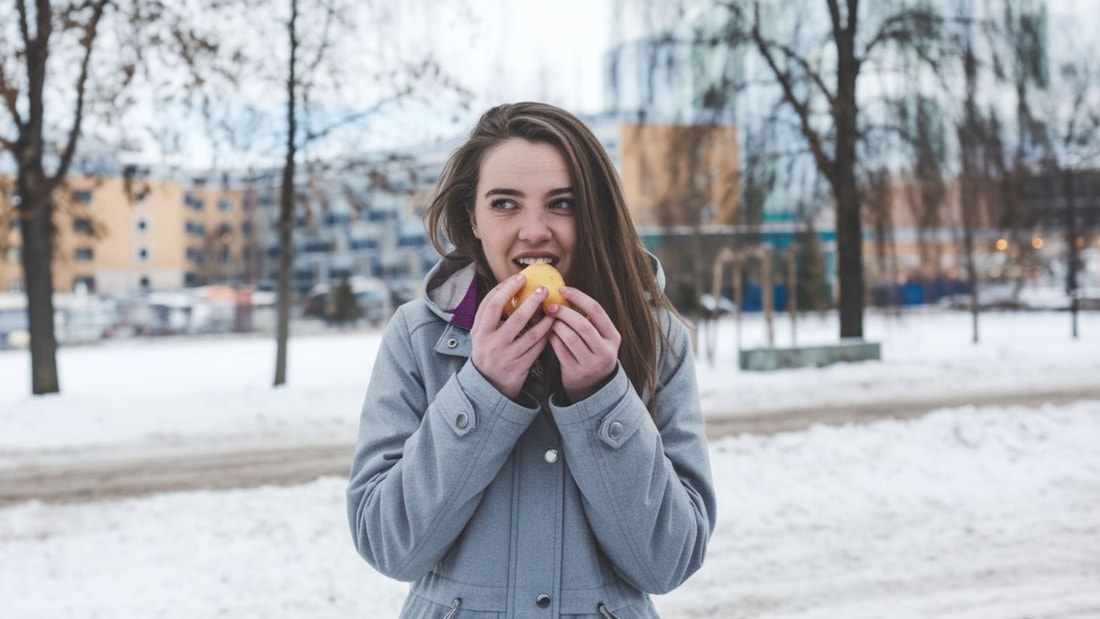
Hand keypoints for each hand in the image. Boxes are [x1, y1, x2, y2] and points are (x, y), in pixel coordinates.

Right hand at [470, 273, 554, 398]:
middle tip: (543, 288)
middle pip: (514, 317)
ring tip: (553, 307)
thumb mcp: (481, 335)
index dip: (506, 289)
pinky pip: (537, 347)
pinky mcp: (519, 367)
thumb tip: (508, 287)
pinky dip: (545, 335)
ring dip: (545, 318)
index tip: (520, 277)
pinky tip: (552, 325)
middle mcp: (491, 343)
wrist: (487, 385)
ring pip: (531, 333)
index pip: (491, 304)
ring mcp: (506, 356)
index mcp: (479, 332)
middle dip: (531, 301)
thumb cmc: (488, 352)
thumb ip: (490, 316)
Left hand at [546, 287, 620, 402]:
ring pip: (570, 337)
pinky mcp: (576, 373)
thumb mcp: (599, 338)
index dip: (578, 297)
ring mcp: (591, 364)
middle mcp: (606, 352)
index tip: (562, 289)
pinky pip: (560, 350)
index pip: (596, 310)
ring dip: (556, 326)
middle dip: (564, 312)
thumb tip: (562, 293)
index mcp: (614, 337)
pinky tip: (548, 333)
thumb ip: (588, 320)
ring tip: (549, 320)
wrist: (592, 386)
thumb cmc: (592, 352)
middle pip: (582, 324)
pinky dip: (552, 339)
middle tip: (550, 306)